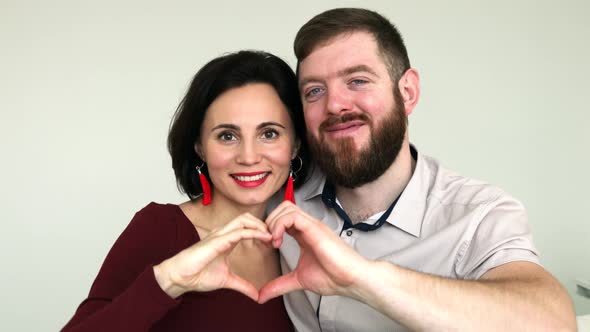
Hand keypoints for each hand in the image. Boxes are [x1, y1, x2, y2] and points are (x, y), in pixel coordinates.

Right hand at [154, 213, 271, 300]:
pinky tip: (264, 238)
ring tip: (271, 236)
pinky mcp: (216, 241)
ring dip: (260, 225)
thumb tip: (256, 295)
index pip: (246, 226)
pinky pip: (238, 232)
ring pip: (243, 220)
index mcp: (226, 239)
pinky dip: (253, 232)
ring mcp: (219, 235)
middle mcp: (223, 233)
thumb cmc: (198, 275)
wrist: (180, 278)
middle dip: (263, 223)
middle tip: (275, 236)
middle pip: (246, 218)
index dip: (261, 230)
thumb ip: (243, 285)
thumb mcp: (227, 280)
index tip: (273, 240)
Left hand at [258, 201, 369, 303]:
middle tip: (267, 242)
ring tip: (273, 242)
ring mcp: (312, 225)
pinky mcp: (315, 228)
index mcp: (304, 235)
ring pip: (286, 208)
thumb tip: (262, 296)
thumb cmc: (334, 277)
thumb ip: (279, 285)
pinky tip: (278, 241)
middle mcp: (308, 226)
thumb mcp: (298, 280)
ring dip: (273, 222)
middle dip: (269, 221)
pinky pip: (292, 216)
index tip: (266, 246)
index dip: (269, 228)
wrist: (351, 279)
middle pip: (283, 207)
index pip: (283, 218)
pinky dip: (279, 225)